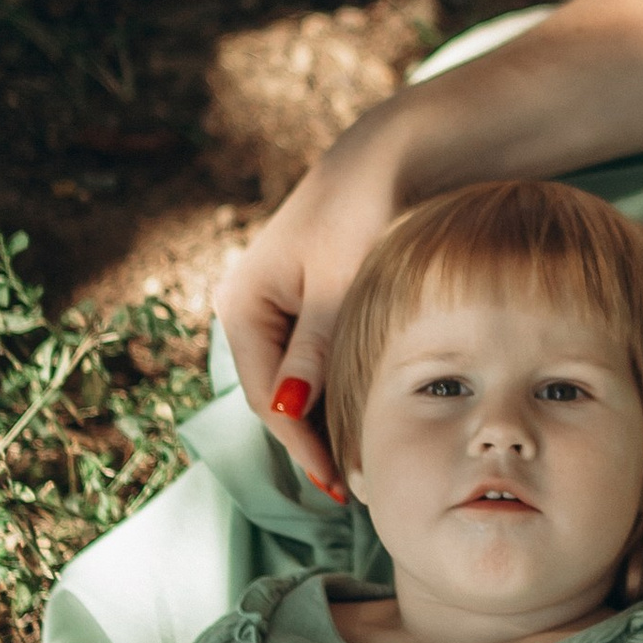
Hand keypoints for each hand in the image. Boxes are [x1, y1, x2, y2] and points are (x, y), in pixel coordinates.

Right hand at [215, 114, 411, 497]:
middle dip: (315, 441)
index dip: (301, 444)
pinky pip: (323, 364)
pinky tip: (375, 416)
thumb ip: (315, 348)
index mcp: (242, 304)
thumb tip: (284, 408)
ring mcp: (285, 312)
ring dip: (332, 421)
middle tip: (357, 487)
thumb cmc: (365, 208)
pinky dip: (345, 391)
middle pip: (280, 397)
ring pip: (304, 385)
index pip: (266, 397)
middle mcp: (255, 311)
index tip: (338, 483)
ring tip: (368, 462)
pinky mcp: (318, 309)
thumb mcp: (339, 282)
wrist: (400, 155)